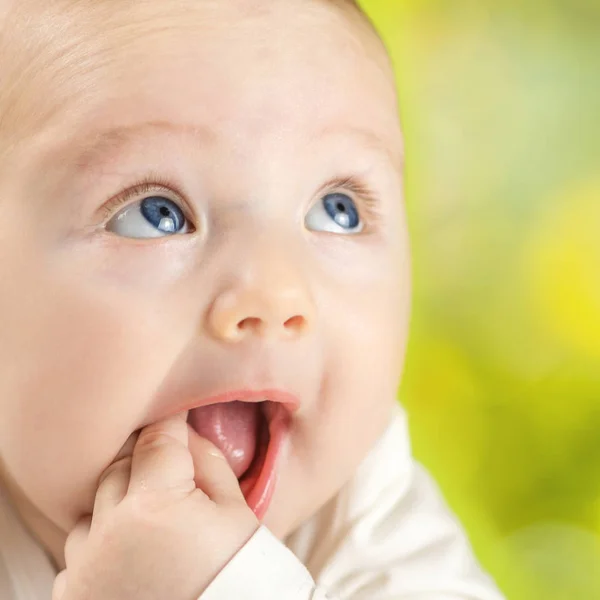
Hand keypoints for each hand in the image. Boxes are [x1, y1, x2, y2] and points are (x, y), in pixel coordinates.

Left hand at [53, 414, 258, 599]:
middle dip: (148, 464)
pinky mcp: (74, 597)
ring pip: (94, 507)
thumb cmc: (239, 582)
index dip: (172, 424)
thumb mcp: (237, 516)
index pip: (156, 438)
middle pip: (120, 466)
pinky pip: (81, 549)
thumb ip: (209, 463)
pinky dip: (104, 544)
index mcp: (154, 506)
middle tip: (177, 479)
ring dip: (121, 505)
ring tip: (157, 527)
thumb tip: (188, 434)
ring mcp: (85, 569)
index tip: (180, 419)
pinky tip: (136, 557)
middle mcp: (108, 534)